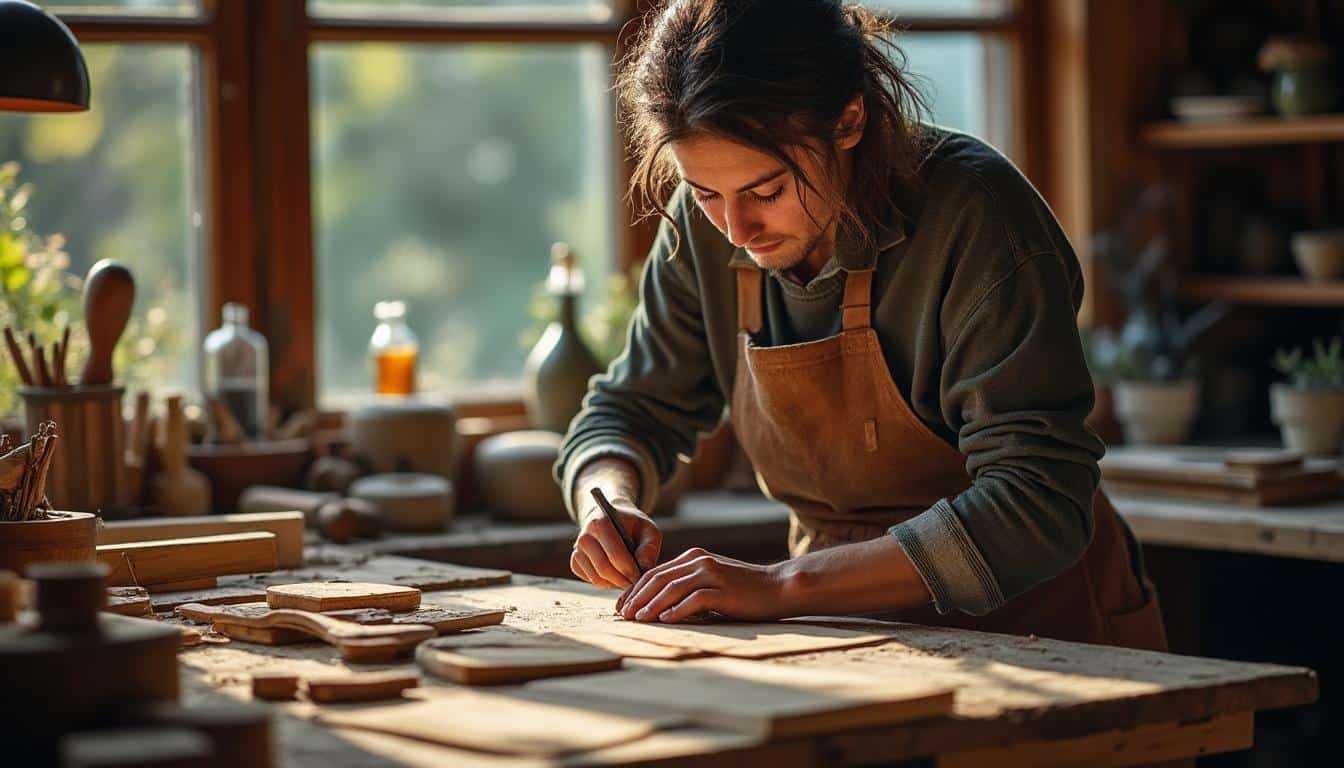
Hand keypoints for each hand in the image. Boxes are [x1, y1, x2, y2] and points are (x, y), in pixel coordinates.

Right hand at [571, 494, 661, 589]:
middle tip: (636, 583)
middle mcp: (584, 537)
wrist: (610, 519)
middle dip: (623, 580)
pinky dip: (606, 583)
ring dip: (615, 584)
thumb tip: (644, 567)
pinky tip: (617, 576)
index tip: (641, 577)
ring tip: (628, 579)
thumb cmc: (632, 526)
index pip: (615, 554)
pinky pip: (592, 581)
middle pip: (604, 569)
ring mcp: (577, 550)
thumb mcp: (648, 529)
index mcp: (601, 523)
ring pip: (597, 579)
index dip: (630, 570)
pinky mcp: (575, 562)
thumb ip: (649, 547)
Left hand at [615, 547, 790, 622]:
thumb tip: (657, 605)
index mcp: (693, 558)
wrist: (778, 587)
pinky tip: (665, 620)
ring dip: (652, 605)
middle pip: (658, 578)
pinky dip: (678, 610)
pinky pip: (695, 599)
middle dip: (637, 597)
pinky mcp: (724, 590)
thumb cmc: (743, 590)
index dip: (635, 589)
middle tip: (623, 615)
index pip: (655, 572)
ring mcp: (712, 574)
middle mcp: (699, 561)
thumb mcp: (710, 582)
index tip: (622, 607)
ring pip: (672, 588)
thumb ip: (687, 586)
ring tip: (638, 619)